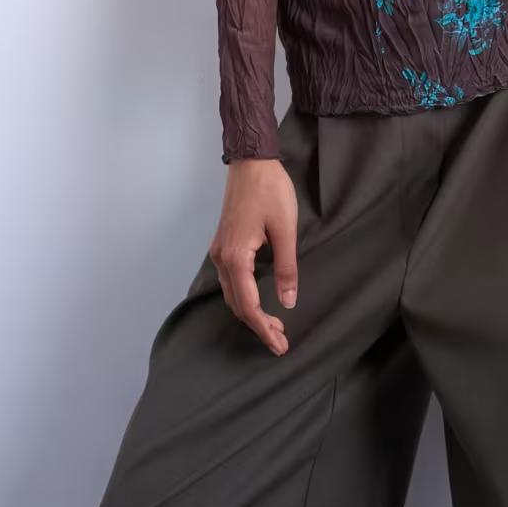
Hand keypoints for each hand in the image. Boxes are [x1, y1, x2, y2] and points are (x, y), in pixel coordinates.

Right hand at [208, 158, 298, 354]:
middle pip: (237, 304)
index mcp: (235, 259)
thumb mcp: (285, 230)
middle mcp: (221, 259)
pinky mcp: (224, 243)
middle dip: (258, 324)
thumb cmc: (270, 192)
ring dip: (251, 311)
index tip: (280, 345)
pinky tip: (260, 296)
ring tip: (274, 323)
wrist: (251, 162)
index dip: (264, 329)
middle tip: (281, 339)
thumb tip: (288, 302)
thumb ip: (286, 268)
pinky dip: (244, 295)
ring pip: (232, 293)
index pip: (248, 306)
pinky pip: (231, 279)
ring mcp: (219, 251)